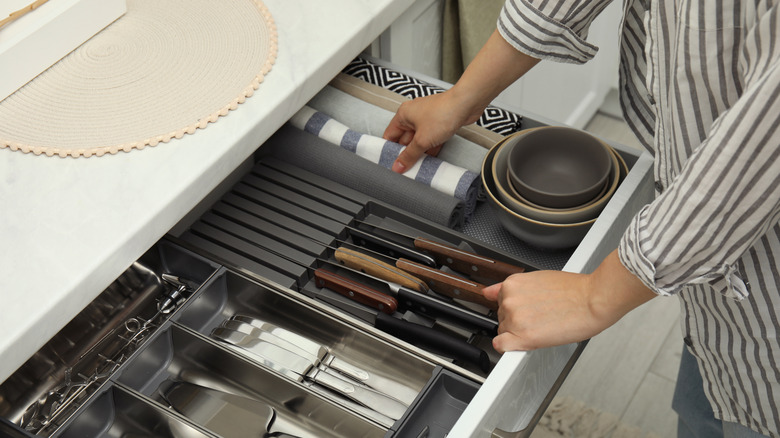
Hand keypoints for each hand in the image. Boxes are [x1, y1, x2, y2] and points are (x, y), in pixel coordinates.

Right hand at [383, 29, 540, 172]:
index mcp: (403, 115)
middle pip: (404, 139)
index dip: (389, 150)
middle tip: (405, 169)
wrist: (466, 104)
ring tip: (417, 168)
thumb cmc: (442, 114)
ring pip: (418, 140)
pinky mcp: (438, 123)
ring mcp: (426, 119)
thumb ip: (409, 155)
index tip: (390, 163)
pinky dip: (430, 148)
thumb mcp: (422, 140)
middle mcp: (413, 116)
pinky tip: (430, 160)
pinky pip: (430, 139)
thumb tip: (398, 166)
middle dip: (406, 153)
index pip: (390, 135)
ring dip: (419, 153)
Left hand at [482, 250, 656, 351]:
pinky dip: (509, 348)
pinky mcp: (523, 337)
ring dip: (519, 332)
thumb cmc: (574, 290)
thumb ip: (511, 288)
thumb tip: (488, 292)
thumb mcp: (537, 278)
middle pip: (502, 317)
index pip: (499, 302)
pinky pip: (502, 346)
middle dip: (518, 320)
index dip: (515, 309)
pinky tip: (525, 342)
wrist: (593, 299)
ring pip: (505, 332)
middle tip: (540, 317)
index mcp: (512, 284)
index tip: (525, 311)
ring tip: (543, 325)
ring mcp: (514, 318)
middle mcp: (509, 300)